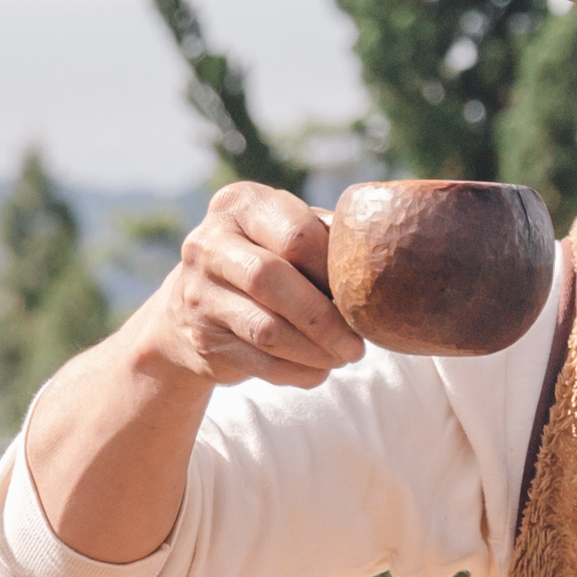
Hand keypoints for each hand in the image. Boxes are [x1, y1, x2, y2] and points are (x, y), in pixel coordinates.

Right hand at [129, 182, 356, 391]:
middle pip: (271, 279)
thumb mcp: (285, 233)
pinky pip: (259, 362)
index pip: (295, 234)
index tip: (362, 292)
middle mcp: (208, 244)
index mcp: (239, 205)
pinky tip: (320, 369)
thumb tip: (383, 265)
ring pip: (266, 329)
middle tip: (357, 342)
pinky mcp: (202, 339)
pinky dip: (298, 371)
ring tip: (345, 355)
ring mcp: (198, 293)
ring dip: (315, 350)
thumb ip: (325, 238)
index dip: (334, 268)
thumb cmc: (264, 259)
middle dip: (324, 317)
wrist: (193, 305)